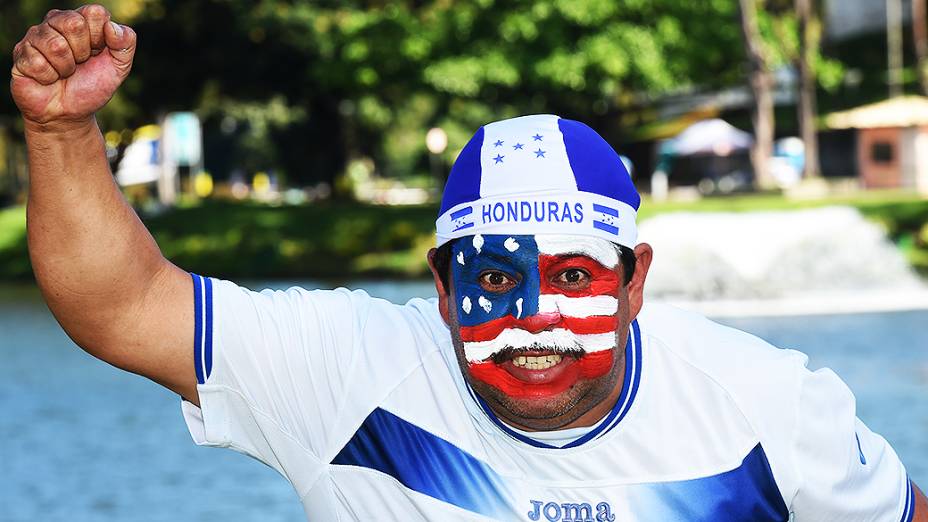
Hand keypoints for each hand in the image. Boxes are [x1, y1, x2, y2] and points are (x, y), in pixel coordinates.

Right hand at [10, 4, 135, 128]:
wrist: (69, 114)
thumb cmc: (92, 86)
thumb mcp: (119, 68)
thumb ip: (126, 43)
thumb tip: (111, 27)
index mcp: (81, 20)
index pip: (95, 13)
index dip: (100, 38)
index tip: (97, 53)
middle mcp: (56, 22)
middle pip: (73, 24)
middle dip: (82, 52)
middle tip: (79, 64)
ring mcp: (35, 36)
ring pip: (55, 45)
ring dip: (65, 68)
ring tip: (63, 73)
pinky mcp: (21, 53)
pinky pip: (39, 62)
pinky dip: (49, 77)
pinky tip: (48, 79)